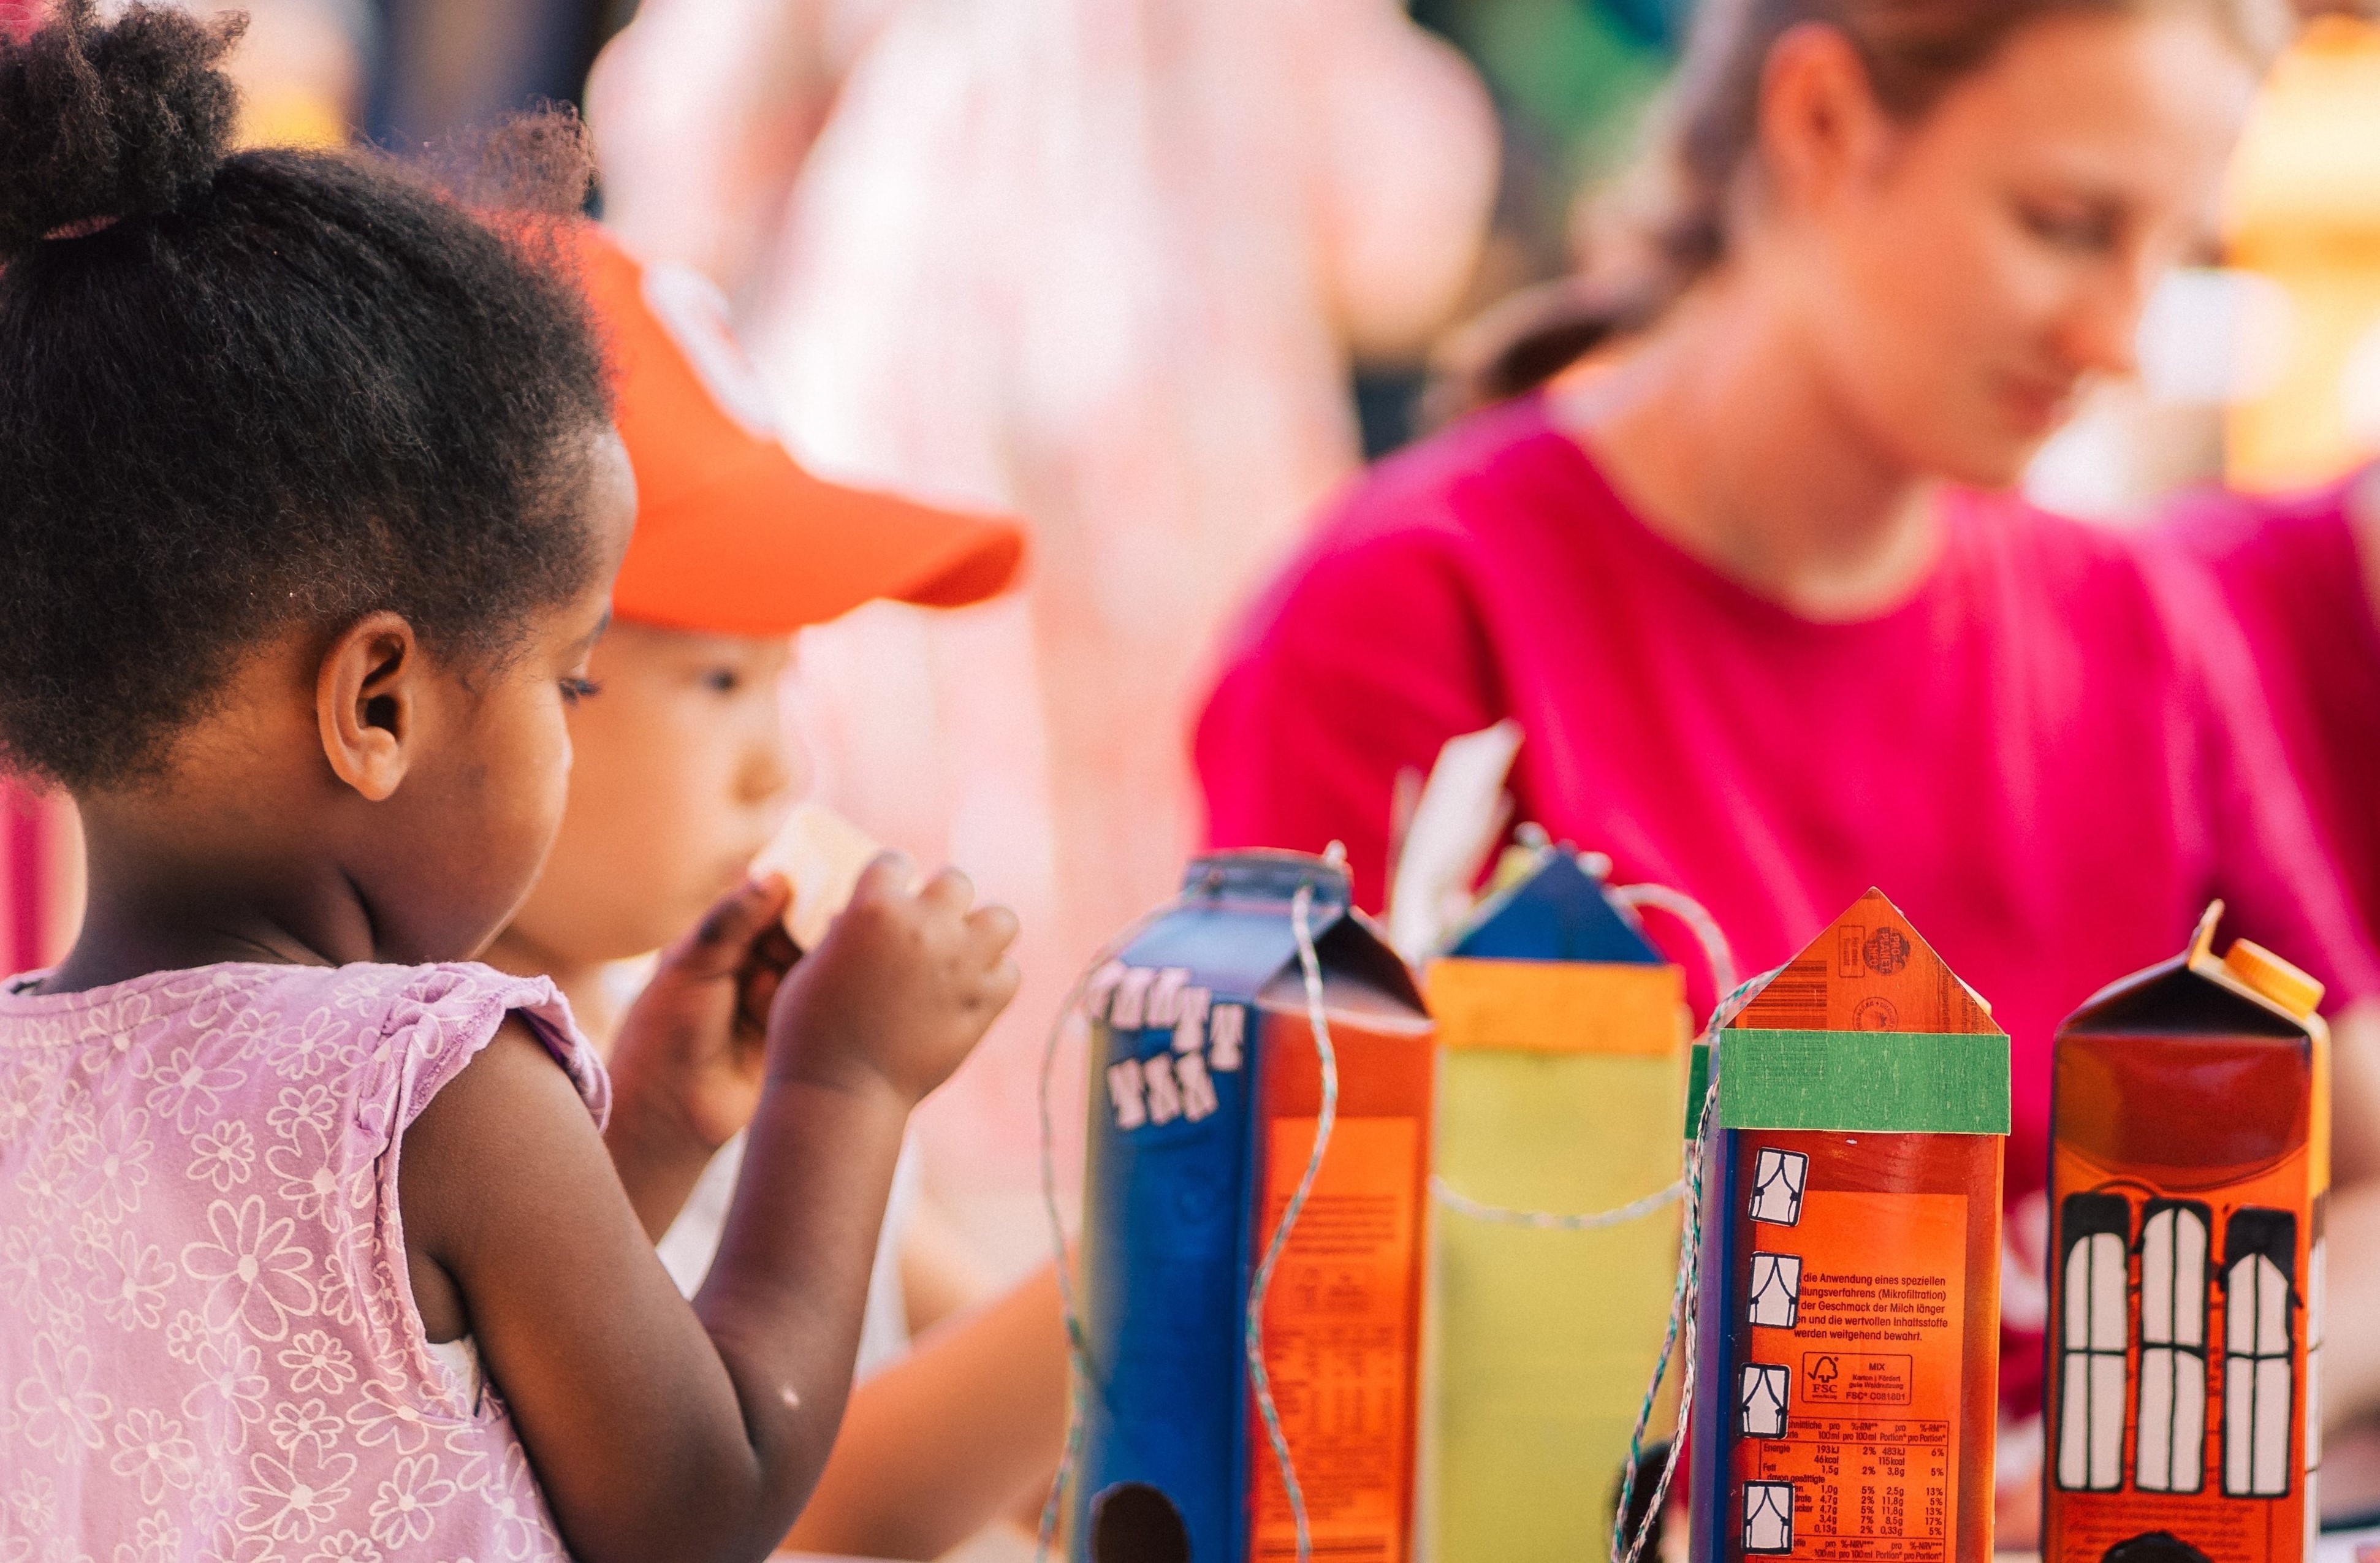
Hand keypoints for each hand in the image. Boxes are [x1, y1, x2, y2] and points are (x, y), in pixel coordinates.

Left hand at [611, 874, 801, 1156]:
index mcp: (719, 940)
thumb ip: (729, 921)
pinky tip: (825, 990)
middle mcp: (749, 963)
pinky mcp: (794, 1028)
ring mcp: (774, 996)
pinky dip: (820, 992)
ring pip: (810, 961)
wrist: (669, 1114)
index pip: (763, 899)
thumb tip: (776, 877)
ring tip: (825, 959)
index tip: (823, 871)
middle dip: (813, 921)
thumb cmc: (664, 1034)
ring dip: (816, 959)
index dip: (792, 885)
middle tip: (835, 915)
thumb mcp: (690, 966)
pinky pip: (817, 999)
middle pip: (795, 927)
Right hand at [767, 854, 1019, 1105]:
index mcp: (873, 907)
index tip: (893, 894)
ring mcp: (961, 963)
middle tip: (931, 928)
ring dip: (982, 933)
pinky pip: (1010, 972)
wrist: (839, 1093)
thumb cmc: (809, 1032)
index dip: (893, 878)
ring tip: (964, 953)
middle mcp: (924, 925)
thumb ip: (845, 933)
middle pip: (956, 882)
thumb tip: (857, 917)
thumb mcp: (812, 965)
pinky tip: (971, 994)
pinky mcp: (985, 1002)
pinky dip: (993, 981)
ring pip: (1001, 920)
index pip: (895, 861)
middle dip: (942, 902)